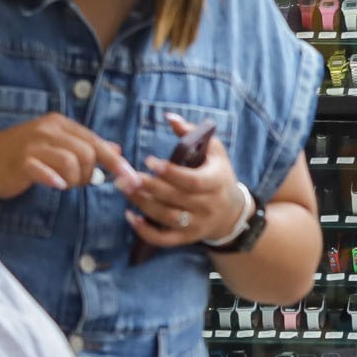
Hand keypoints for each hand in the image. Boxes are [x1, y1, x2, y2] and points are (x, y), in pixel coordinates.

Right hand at [0, 114, 130, 200]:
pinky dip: (55, 180)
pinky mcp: (21, 160)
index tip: (132, 179)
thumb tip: (117, 149)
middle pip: (89, 153)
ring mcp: (34, 143)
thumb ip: (86, 146)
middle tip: (76, 182)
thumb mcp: (56, 146)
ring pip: (73, 162)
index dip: (117, 162)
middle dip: (90, 174)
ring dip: (74, 180)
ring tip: (62, 183)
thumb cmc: (22, 157)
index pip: (97, 142)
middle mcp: (48, 129)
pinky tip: (55, 184)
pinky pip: (47, 170)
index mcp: (60, 124)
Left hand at [124, 116, 249, 249]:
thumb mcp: (215, 152)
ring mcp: (197, 224)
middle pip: (174, 198)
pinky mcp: (186, 237)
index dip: (170, 172)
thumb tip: (169, 117)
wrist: (232, 213)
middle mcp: (207, 205)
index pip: (192, 180)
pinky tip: (130, 216)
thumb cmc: (219, 175)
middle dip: (147, 187)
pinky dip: (145, 231)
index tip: (149, 161)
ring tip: (124, 188)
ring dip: (142, 203)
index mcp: (216, 182)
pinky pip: (164, 239)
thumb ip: (192, 133)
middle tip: (125, 176)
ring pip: (166, 217)